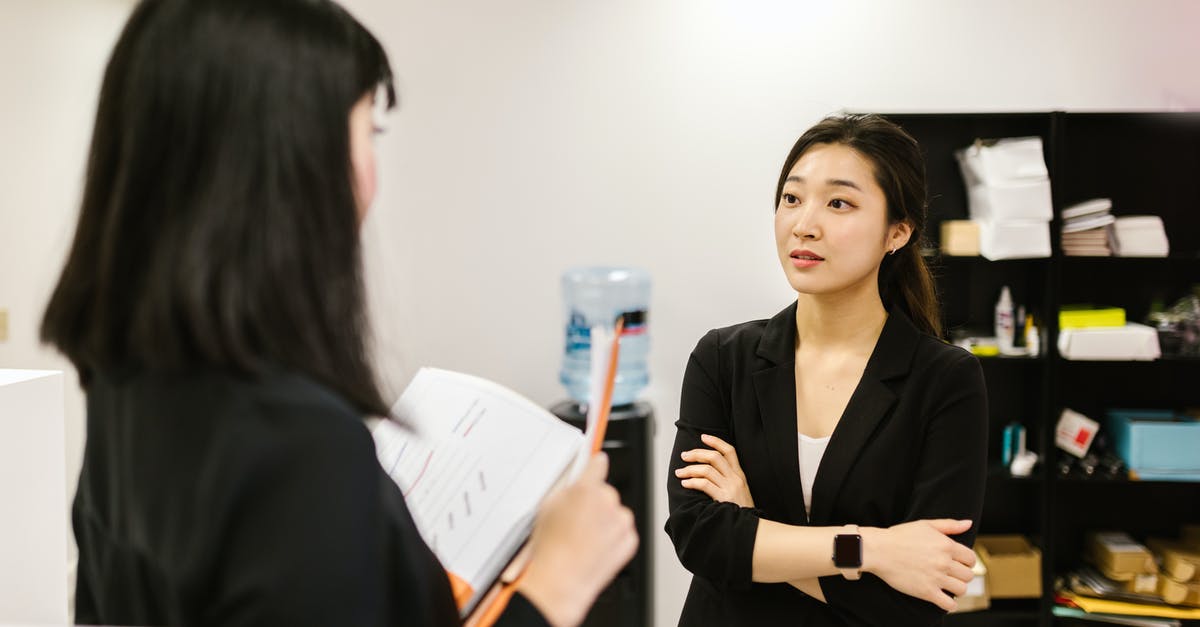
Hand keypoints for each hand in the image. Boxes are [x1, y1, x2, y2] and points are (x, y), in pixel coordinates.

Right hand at [518, 453, 637, 626]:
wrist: (562, 579)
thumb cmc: (551, 547)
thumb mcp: (547, 507)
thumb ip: (566, 489)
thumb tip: (576, 484)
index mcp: (585, 488)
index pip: (597, 463)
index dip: (595, 463)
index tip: (597, 462)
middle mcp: (607, 501)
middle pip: (605, 492)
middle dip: (595, 502)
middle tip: (578, 519)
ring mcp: (621, 521)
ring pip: (615, 513)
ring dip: (605, 521)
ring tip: (584, 538)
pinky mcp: (629, 539)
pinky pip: (622, 531)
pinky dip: (612, 537)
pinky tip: (594, 548)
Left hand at [676, 434, 754, 507]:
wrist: (749, 527)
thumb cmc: (741, 510)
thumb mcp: (739, 491)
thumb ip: (728, 479)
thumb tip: (707, 470)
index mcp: (739, 475)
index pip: (729, 451)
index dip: (716, 441)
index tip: (703, 437)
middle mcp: (735, 478)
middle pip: (714, 457)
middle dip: (697, 453)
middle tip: (684, 456)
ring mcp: (730, 488)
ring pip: (707, 470)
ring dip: (690, 469)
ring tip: (680, 473)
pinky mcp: (724, 498)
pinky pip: (704, 484)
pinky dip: (692, 482)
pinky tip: (685, 483)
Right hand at [862, 519, 976, 611]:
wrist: (879, 550)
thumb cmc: (900, 536)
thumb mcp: (925, 524)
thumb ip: (949, 525)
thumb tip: (968, 523)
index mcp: (946, 545)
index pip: (971, 558)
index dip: (967, 561)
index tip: (959, 563)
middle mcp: (944, 562)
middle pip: (968, 575)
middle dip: (962, 575)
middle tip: (952, 574)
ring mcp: (936, 578)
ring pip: (961, 589)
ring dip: (957, 589)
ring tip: (948, 586)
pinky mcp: (927, 592)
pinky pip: (949, 604)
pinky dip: (950, 605)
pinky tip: (945, 600)